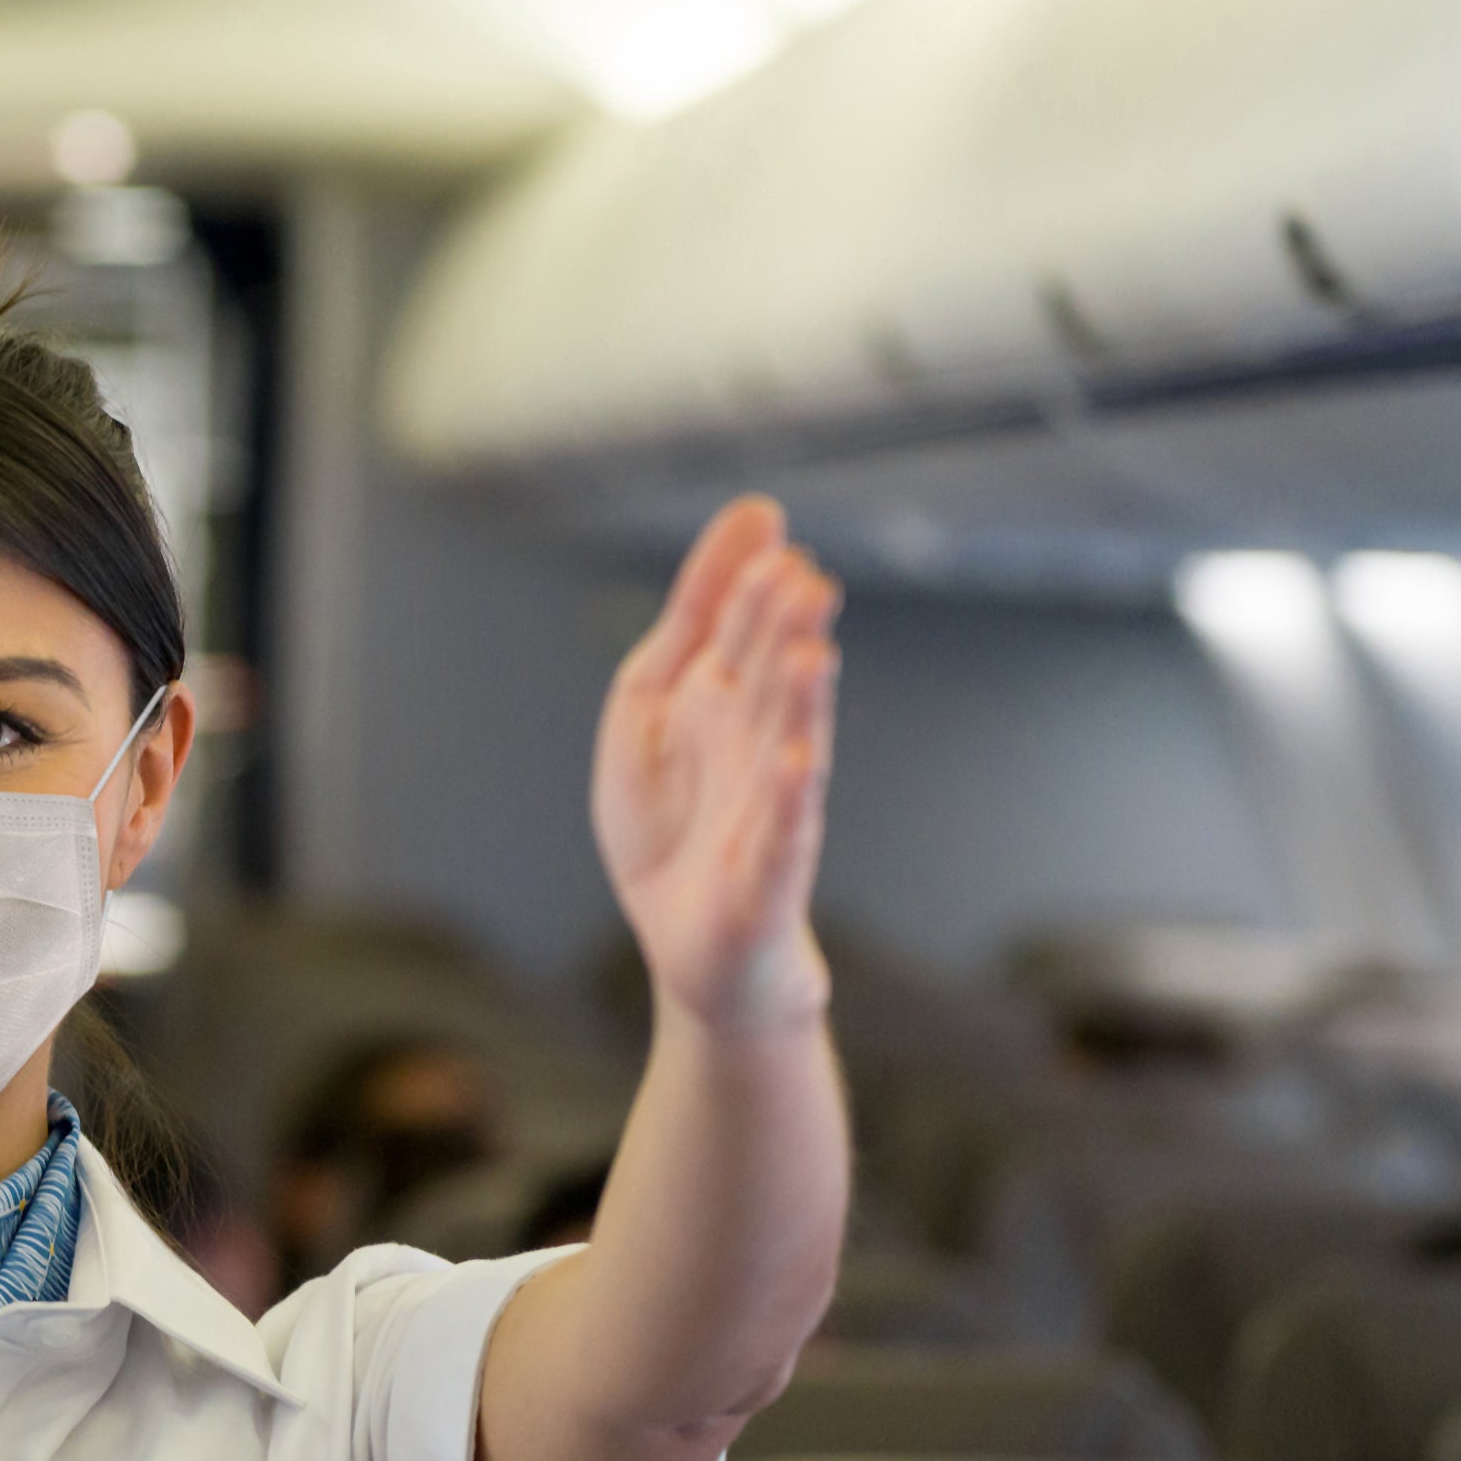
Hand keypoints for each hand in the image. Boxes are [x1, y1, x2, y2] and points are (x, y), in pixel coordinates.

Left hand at [594, 496, 839, 1031]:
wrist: (687, 941)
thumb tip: (753, 519)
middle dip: (785, 635)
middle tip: (804, 580)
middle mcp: (758, 747)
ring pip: (788, 748)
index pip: (745, 633)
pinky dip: (787, 802)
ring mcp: (767, 812)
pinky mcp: (765, 879)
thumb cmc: (673, 818)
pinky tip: (795, 763)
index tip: (771, 535)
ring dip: (799, 706)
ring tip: (808, 656)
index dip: (753, 589)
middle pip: (771, 684)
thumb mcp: (652, 701)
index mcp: (727, 700)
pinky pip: (781, 836)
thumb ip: (692, 618)